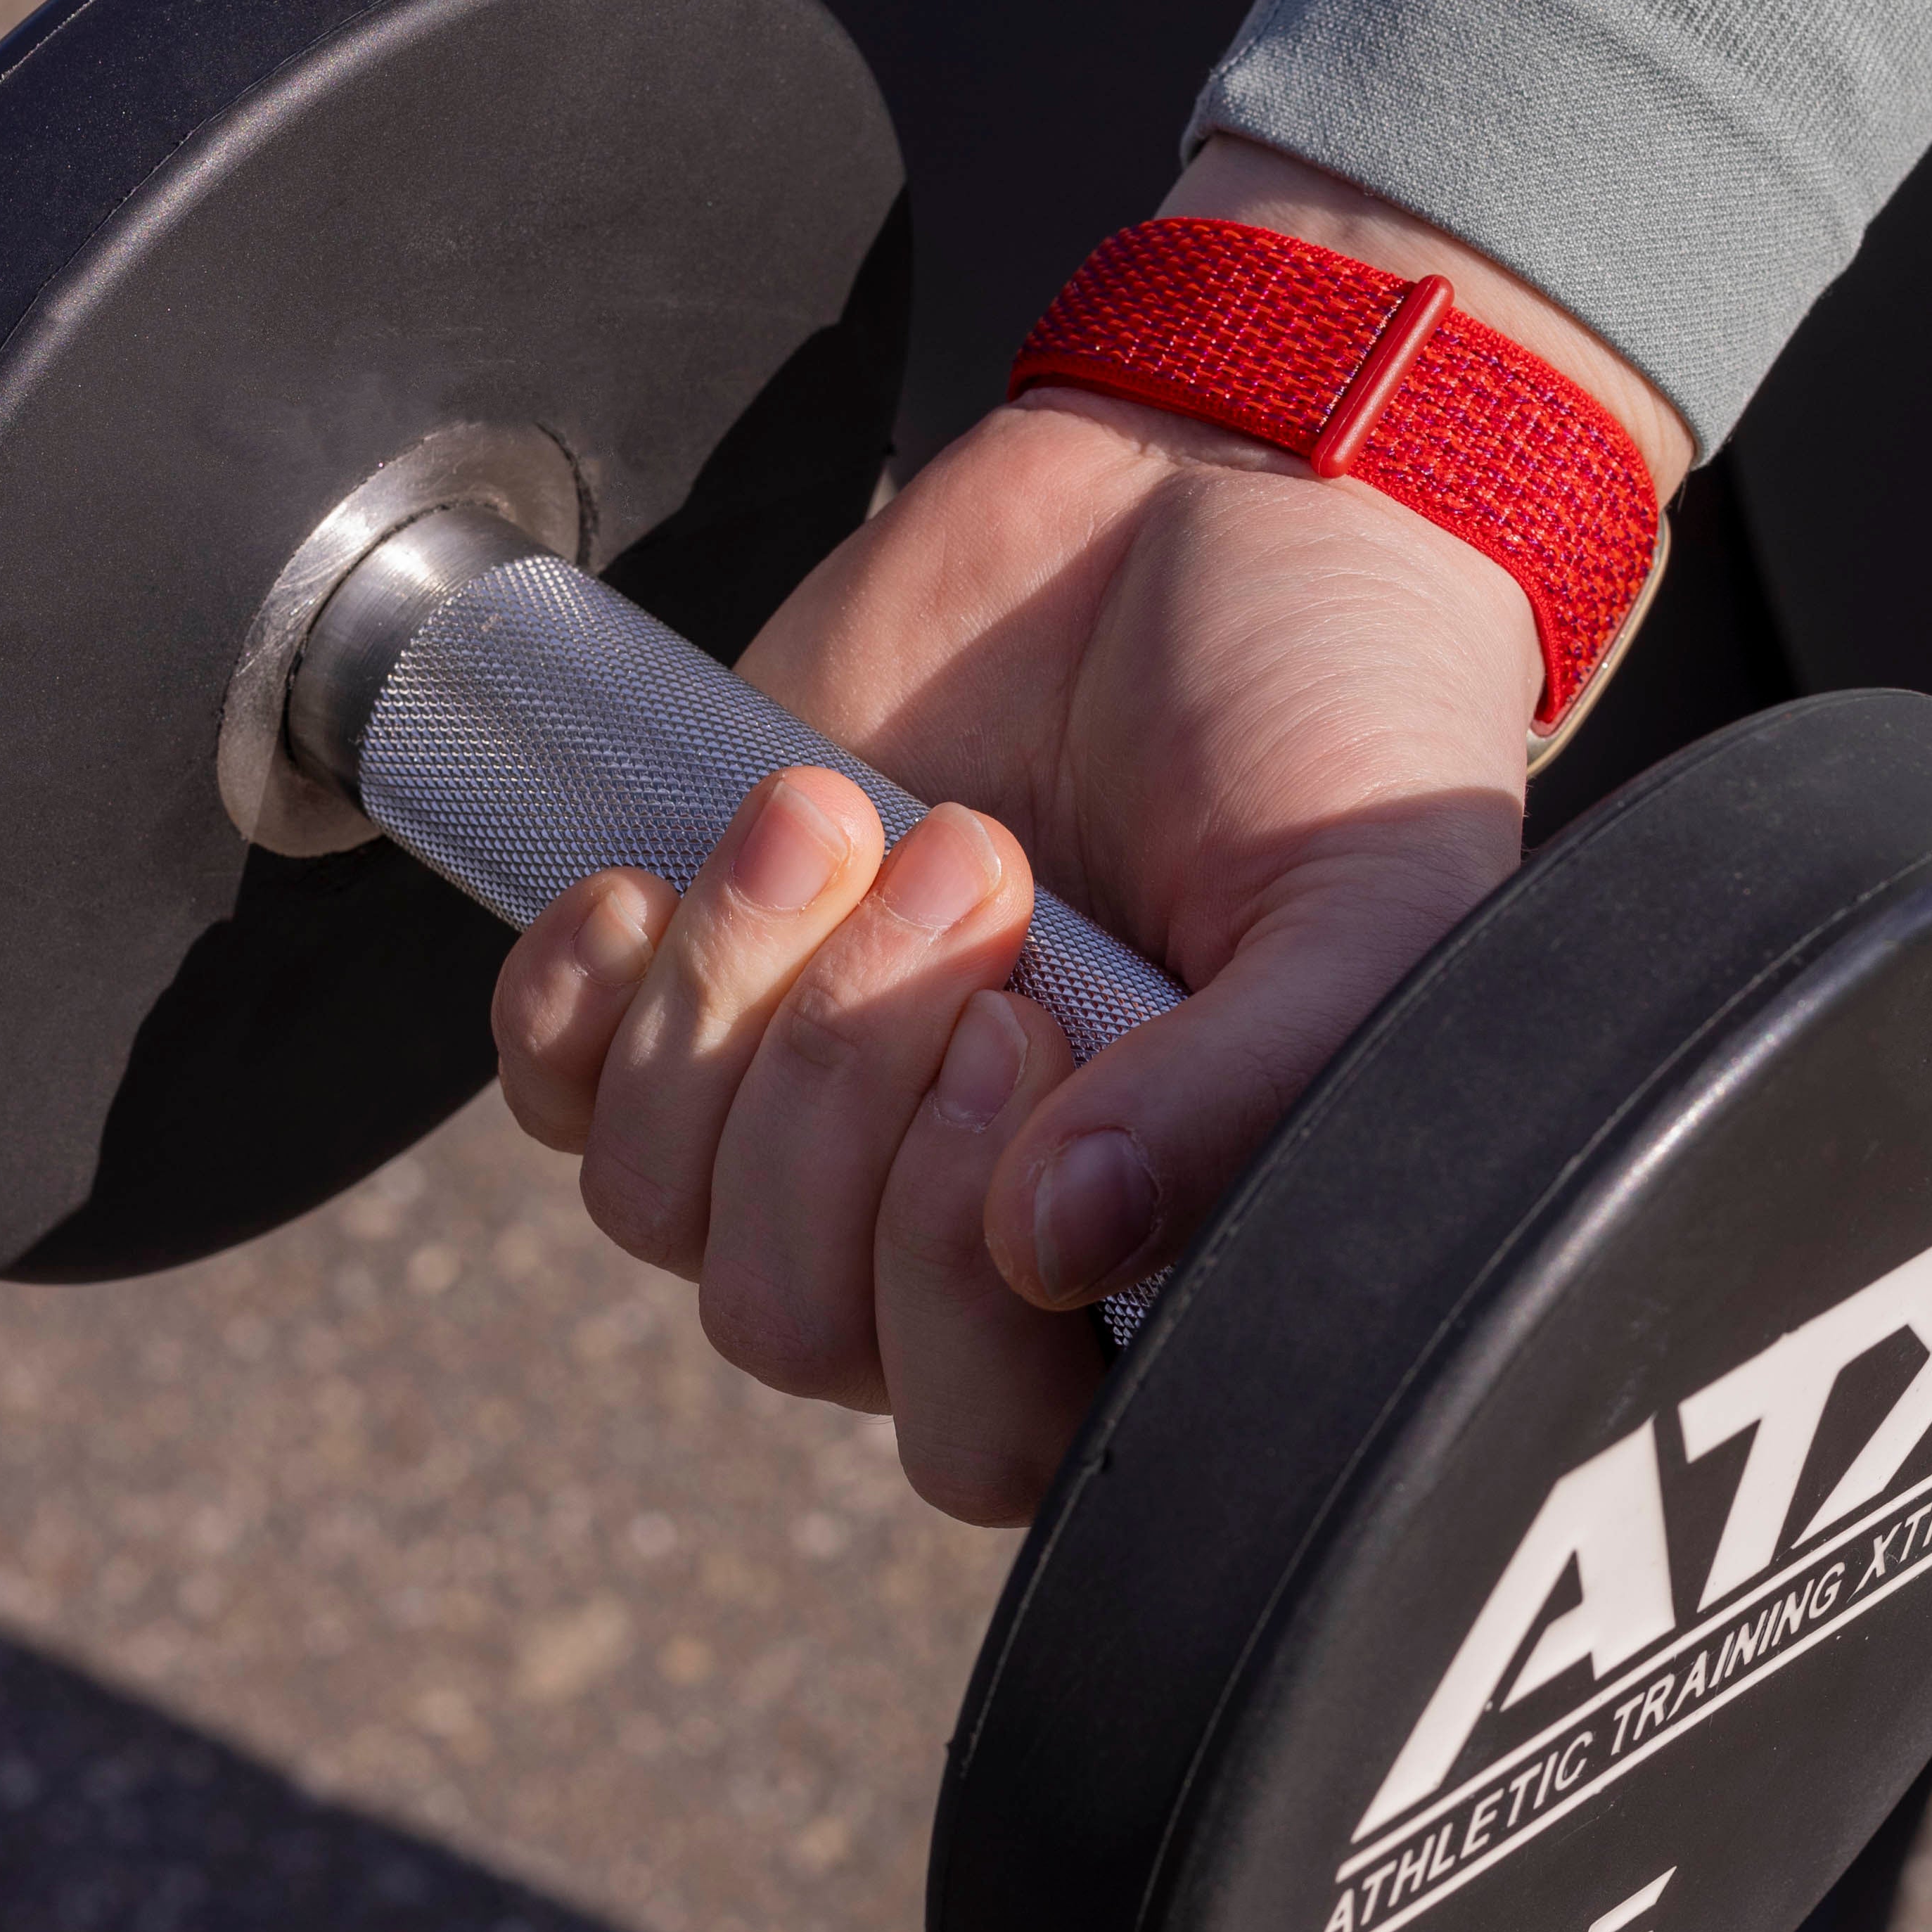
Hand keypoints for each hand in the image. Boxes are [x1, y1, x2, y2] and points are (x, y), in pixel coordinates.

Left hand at [492, 140, 1689, 1525]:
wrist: (1210, 496)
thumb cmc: (1336, 715)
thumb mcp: (1374, 903)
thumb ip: (1248, 1091)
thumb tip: (1057, 1242)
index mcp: (1150, 1241)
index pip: (984, 1434)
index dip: (954, 1279)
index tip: (1022, 1035)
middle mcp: (972, 1207)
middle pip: (788, 1317)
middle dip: (851, 1079)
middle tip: (976, 861)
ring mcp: (821, 1096)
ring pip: (656, 1206)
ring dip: (738, 996)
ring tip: (850, 813)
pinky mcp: (710, 967)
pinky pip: (556, 1086)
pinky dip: (586, 994)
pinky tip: (664, 877)